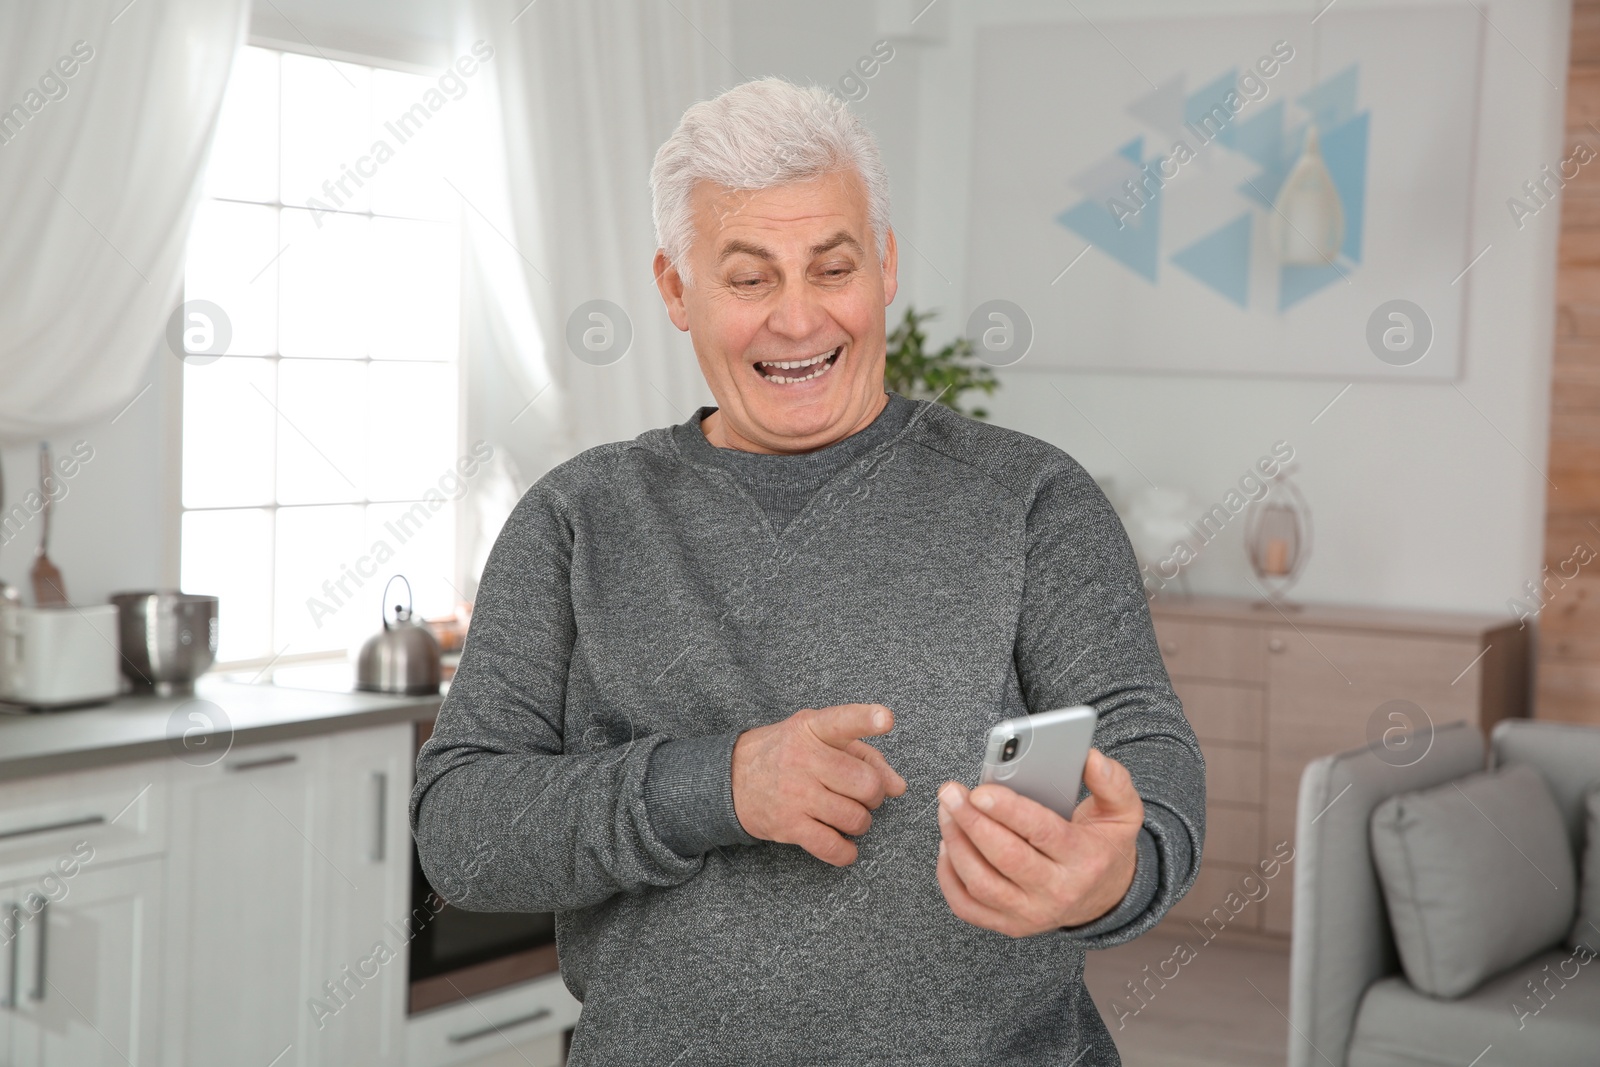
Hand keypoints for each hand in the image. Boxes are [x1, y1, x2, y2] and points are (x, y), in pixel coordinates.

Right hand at [732, 703, 907, 865]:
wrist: (731, 779)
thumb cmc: (787, 753)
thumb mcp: (820, 738)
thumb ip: (865, 755)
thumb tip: (898, 787)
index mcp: (812, 728)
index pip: (842, 721)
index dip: (866, 719)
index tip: (886, 718)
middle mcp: (802, 758)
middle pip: (866, 784)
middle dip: (874, 795)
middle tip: (864, 795)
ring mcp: (794, 793)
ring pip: (854, 818)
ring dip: (861, 822)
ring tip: (849, 815)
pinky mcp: (788, 825)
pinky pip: (832, 846)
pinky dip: (847, 852)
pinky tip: (845, 846)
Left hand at [935, 748, 1142, 935]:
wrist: (1106, 897)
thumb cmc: (1105, 846)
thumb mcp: (1122, 811)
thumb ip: (1111, 781)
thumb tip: (1089, 757)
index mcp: (1084, 859)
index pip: (1041, 833)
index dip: (1008, 810)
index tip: (980, 790)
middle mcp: (1057, 892)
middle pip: (1005, 857)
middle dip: (971, 821)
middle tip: (951, 792)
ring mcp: (1031, 914)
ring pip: (980, 882)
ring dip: (955, 843)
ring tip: (946, 810)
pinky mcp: (1008, 925)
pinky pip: (966, 906)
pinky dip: (948, 876)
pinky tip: (947, 845)